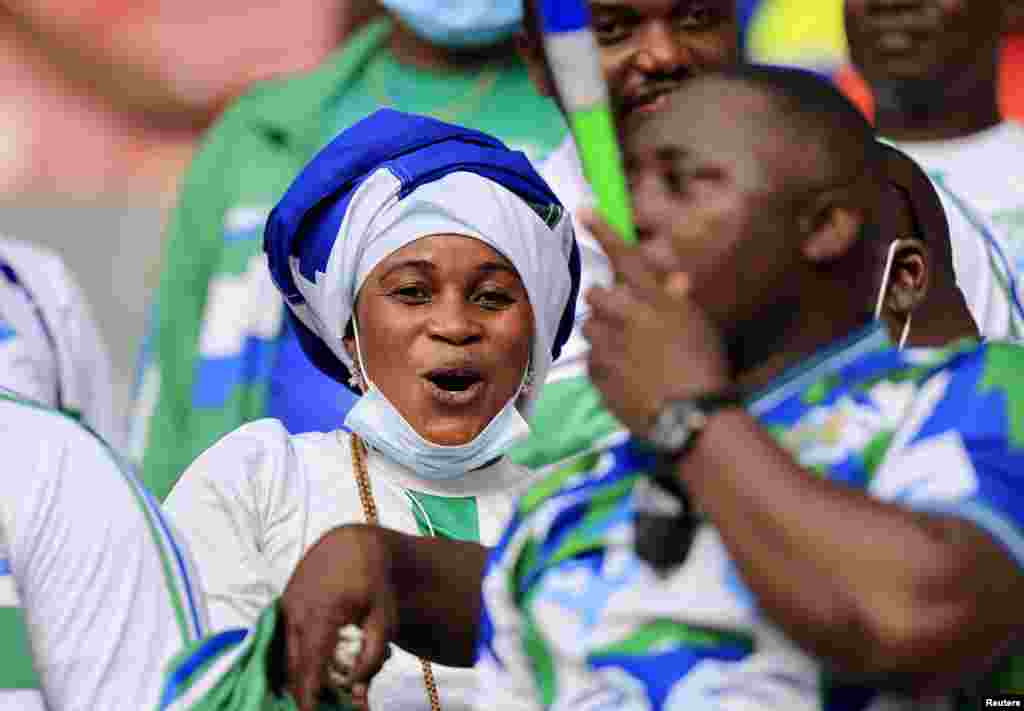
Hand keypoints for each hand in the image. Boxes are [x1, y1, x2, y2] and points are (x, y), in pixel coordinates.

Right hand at [280, 525, 398, 710]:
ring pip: (287, 654)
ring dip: (300, 676)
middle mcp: (297, 610)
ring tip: (322, 693)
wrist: (354, 545)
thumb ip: (371, 657)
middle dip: (304, 692)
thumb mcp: (384, 619)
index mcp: (323, 612)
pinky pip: (285, 640)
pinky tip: (312, 670)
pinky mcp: (283, 604)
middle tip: (322, 709)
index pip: (310, 664)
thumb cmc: (374, 582)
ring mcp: (286, 606)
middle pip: (293, 664)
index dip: (308, 694)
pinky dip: (296, 658)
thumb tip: (356, 693)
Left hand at [580, 209, 730, 434]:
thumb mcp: (699, 328)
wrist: (689, 418)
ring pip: (589, 328)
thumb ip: (678, 302)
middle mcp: (629, 316)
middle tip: (625, 323)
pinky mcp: (597, 372)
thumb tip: (674, 281)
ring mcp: (609, 345)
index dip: (603, 231)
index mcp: (658, 301)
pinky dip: (604, 364)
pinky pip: (591, 359)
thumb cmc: (704, 370)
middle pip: (596, 295)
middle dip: (605, 305)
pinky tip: (628, 378)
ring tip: (630, 357)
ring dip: (603, 336)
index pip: (626, 257)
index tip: (582, 210)